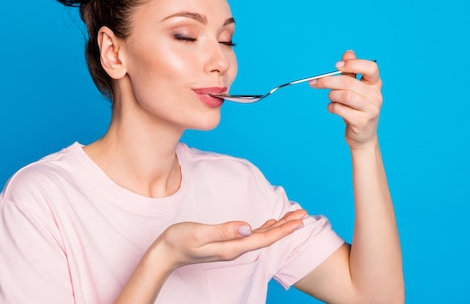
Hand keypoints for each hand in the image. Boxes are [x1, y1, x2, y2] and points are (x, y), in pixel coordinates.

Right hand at [157, 209, 306, 269]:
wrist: (165, 254)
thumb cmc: (179, 241)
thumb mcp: (200, 233)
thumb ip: (223, 231)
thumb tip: (247, 227)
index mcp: (232, 247)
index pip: (264, 238)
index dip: (283, 229)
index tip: (299, 221)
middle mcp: (235, 248)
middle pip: (268, 237)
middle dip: (287, 226)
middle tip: (304, 214)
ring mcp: (232, 246)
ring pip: (262, 236)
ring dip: (279, 226)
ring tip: (293, 216)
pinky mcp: (227, 243)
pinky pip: (253, 235)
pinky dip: (265, 228)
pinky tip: (270, 223)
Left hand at [310, 50, 382, 148]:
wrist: (362, 136)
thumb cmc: (356, 109)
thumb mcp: (354, 89)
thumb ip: (350, 72)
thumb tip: (348, 53)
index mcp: (375, 84)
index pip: (370, 68)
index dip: (353, 64)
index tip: (336, 66)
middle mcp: (376, 95)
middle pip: (349, 82)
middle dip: (328, 81)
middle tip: (315, 82)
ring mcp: (371, 109)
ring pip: (344, 95)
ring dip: (332, 96)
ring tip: (331, 99)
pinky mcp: (362, 121)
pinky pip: (341, 109)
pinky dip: (332, 107)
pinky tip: (333, 109)